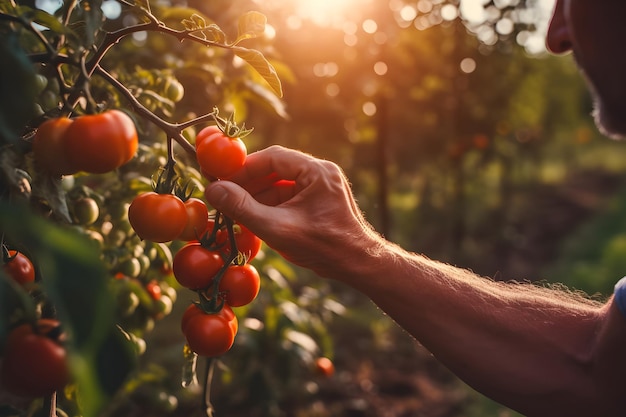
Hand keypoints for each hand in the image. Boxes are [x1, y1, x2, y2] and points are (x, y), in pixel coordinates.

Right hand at [204, 145, 382, 277]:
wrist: (358, 265)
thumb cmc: (323, 247)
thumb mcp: (277, 228)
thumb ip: (243, 208)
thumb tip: (213, 190)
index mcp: (316, 171)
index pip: (273, 157)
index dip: (244, 168)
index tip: (221, 180)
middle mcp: (320, 173)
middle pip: (276, 169)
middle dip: (248, 183)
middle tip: (223, 196)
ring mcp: (321, 187)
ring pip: (280, 184)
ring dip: (257, 196)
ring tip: (234, 211)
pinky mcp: (319, 202)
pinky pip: (289, 197)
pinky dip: (270, 206)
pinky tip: (253, 219)